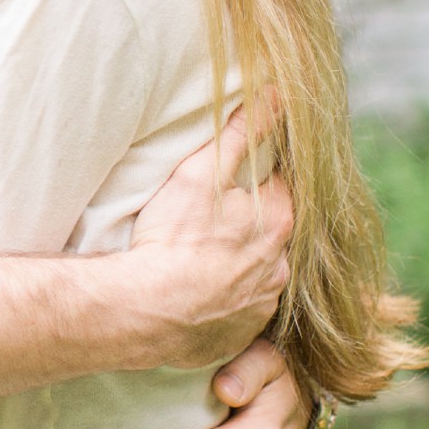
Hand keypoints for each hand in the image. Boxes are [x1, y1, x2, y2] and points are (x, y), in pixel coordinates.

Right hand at [123, 102, 290, 370]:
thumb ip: (242, 132)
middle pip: (270, 233)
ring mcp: (264, 303)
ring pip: (258, 274)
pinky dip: (226, 301)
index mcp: (279, 220)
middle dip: (247, 226)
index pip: (276, 189)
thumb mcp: (201, 172)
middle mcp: (282, 264)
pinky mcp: (242, 334)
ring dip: (238, 266)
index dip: (252, 184)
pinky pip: (241, 311)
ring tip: (202, 261)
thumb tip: (276, 94)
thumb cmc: (172, 239)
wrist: (146, 310)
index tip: (227, 186)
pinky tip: (200, 292)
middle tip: (210, 223)